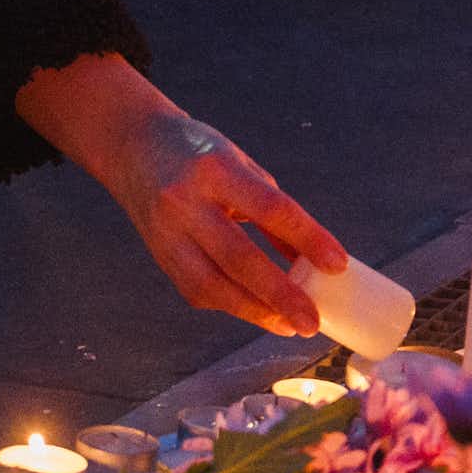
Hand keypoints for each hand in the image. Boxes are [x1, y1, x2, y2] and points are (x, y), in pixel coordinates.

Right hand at [15, 54, 344, 334]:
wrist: (133, 146)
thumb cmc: (199, 154)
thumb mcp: (240, 166)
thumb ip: (272, 211)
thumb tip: (310, 259)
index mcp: (216, 168)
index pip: (268, 207)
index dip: (306, 237)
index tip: (337, 263)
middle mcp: (186, 201)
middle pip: (238, 256)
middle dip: (279, 294)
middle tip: (312, 321)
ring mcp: (167, 232)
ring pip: (212, 284)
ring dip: (255, 311)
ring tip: (289, 326)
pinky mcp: (159, 255)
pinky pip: (197, 290)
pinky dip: (231, 304)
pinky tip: (256, 311)